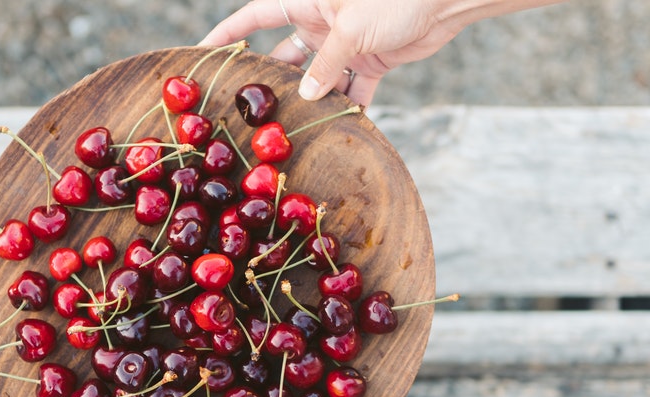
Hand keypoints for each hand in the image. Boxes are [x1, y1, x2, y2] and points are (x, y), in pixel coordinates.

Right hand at [200, 0, 561, 104]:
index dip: (228, 33)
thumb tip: (305, 98)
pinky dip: (349, 108)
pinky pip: (352, 89)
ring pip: (318, 77)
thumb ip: (324, 65)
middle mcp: (321, 22)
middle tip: (250, 109)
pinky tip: (340, 129)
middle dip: (270, 79)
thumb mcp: (351, 30)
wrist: (446, 0)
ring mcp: (344, 44)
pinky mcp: (370, 61)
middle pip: (285, 55)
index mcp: (307, 2)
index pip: (256, 17)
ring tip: (293, 128)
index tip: (203, 52)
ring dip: (311, 100)